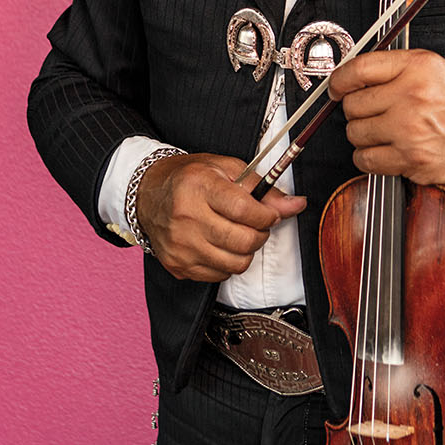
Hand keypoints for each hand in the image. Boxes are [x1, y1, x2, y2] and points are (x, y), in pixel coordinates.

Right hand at [135, 152, 304, 282]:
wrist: (148, 195)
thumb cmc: (190, 179)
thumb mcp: (226, 169)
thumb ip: (263, 188)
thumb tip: (296, 205)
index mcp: (199, 187)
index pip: (246, 211)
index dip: (267, 215)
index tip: (269, 213)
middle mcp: (187, 218)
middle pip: (244, 241)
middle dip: (260, 233)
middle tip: (255, 223)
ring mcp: (181, 246)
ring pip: (236, 263)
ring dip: (246, 250)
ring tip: (238, 233)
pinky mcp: (178, 266)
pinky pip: (220, 275)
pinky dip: (228, 262)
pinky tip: (220, 244)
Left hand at [327, 49, 444, 186]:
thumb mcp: (431, 67)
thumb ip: (391, 67)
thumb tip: (347, 79)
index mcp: (417, 68)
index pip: (358, 70)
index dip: (339, 81)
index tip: (336, 88)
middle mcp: (413, 97)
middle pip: (352, 106)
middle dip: (357, 111)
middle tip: (373, 113)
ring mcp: (411, 131)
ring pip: (355, 134)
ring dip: (363, 136)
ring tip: (383, 132)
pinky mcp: (412, 160)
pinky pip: (367, 161)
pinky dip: (369, 158)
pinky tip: (386, 150)